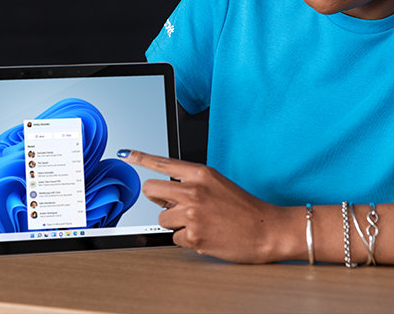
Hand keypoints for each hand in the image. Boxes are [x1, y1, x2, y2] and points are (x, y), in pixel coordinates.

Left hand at [119, 150, 295, 263]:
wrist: (268, 230)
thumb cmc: (246, 209)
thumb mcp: (219, 185)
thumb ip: (192, 184)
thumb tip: (166, 195)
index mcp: (201, 174)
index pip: (164, 163)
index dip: (140, 158)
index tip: (125, 153)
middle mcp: (194, 190)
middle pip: (151, 190)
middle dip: (158, 200)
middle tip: (173, 207)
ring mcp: (192, 213)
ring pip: (163, 219)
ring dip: (177, 224)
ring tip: (201, 224)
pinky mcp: (194, 235)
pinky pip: (175, 239)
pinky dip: (188, 240)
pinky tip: (207, 236)